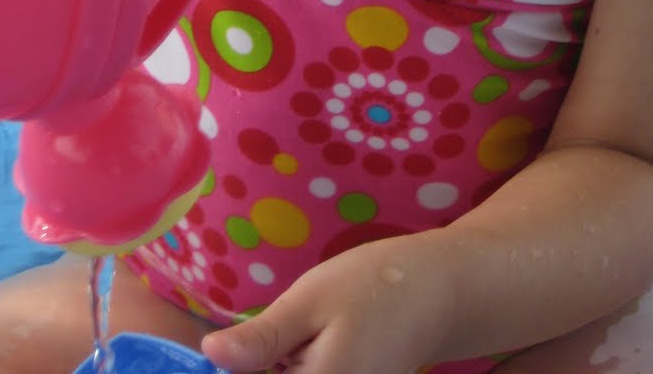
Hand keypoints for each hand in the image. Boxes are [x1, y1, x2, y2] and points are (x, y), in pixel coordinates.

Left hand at [200, 234, 455, 373]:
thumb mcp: (312, 299)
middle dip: (265, 367)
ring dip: (283, 367)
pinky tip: (309, 351)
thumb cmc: (377, 286)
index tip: (232, 350)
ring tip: (292, 344)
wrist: (443, 292)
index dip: (240, 369)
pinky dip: (300, 368)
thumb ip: (262, 338)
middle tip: (275, 342)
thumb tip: (209, 355)